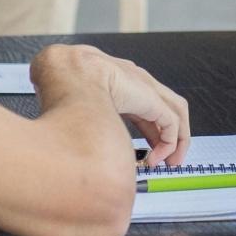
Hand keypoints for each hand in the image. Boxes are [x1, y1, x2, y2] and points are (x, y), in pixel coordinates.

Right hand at [30, 44, 191, 164]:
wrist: (63, 72)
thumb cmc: (58, 87)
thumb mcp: (75, 108)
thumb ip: (86, 122)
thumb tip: (76, 149)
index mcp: (115, 81)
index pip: (143, 106)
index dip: (149, 131)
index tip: (148, 153)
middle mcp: (133, 79)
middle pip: (163, 107)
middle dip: (167, 136)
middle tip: (167, 161)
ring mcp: (143, 84)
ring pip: (174, 111)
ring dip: (176, 141)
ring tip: (169, 163)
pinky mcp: (149, 96)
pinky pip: (171, 120)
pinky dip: (169, 142)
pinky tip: (157, 158)